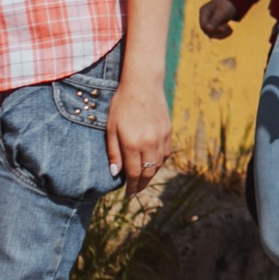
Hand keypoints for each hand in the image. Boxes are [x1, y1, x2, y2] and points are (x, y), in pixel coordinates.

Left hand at [105, 77, 170, 193]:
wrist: (143, 84)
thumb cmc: (121, 104)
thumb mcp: (110, 128)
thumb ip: (113, 152)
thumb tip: (115, 173)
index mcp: (133, 144)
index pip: (134, 173)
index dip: (131, 187)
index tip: (128, 195)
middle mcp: (149, 144)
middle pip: (148, 173)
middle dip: (141, 185)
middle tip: (135, 192)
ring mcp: (161, 138)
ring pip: (158, 165)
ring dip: (150, 175)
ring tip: (142, 180)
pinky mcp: (168, 132)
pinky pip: (165, 154)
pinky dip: (159, 163)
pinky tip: (152, 165)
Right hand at [199, 0, 241, 39]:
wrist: (233, 2)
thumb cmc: (226, 4)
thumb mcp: (221, 12)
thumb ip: (215, 20)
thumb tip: (207, 30)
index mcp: (204, 12)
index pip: (203, 25)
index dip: (212, 30)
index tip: (223, 29)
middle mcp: (205, 18)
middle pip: (207, 31)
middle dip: (218, 31)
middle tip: (228, 27)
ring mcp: (209, 23)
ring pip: (213, 35)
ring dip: (222, 34)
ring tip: (230, 29)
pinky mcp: (215, 26)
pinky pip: (217, 35)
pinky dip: (224, 34)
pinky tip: (230, 30)